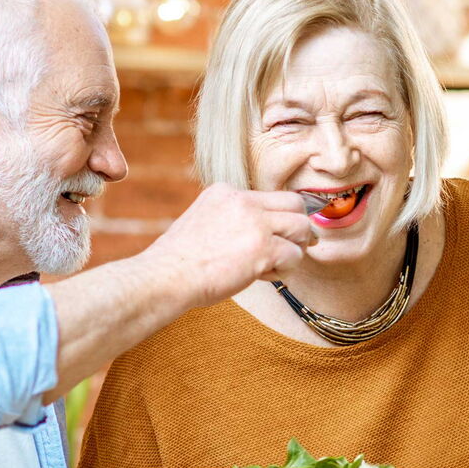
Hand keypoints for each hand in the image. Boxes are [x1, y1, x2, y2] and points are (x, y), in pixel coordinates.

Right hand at [140, 185, 316, 308]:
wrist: (166, 276)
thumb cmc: (182, 261)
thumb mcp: (205, 222)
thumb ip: (233, 220)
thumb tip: (267, 234)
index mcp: (226, 191)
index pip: (270, 197)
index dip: (276, 221)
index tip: (270, 239)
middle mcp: (243, 200)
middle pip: (295, 204)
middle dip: (297, 229)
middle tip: (287, 250)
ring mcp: (255, 222)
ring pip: (302, 227)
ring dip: (294, 250)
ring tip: (272, 265)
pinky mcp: (263, 247)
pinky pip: (295, 255)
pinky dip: (285, 270)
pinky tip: (262, 276)